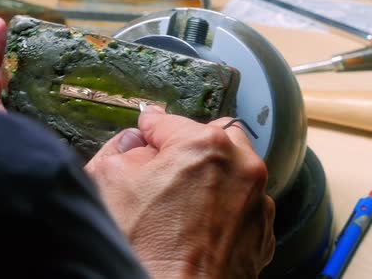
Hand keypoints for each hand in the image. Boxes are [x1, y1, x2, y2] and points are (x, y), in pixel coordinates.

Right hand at [86, 106, 275, 278]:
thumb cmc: (146, 250)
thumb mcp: (108, 183)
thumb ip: (122, 148)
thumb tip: (136, 142)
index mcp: (205, 145)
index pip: (170, 122)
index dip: (151, 127)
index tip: (148, 129)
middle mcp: (242, 167)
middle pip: (214, 138)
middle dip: (191, 146)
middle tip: (168, 167)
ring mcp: (258, 200)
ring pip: (235, 170)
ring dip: (214, 175)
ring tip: (185, 203)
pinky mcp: (263, 229)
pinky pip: (244, 203)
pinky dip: (227, 206)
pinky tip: (202, 224)